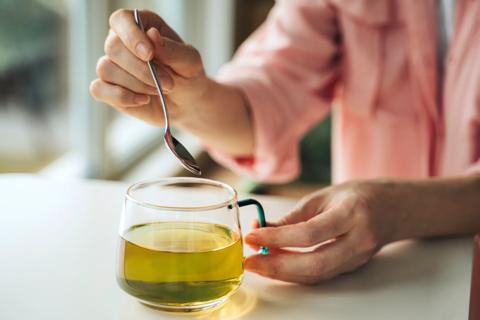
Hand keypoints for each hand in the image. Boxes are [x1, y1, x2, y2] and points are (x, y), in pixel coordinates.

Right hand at [90, 9, 208, 125]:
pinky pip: (99, 89)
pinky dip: (122, 97)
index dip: (131, 36)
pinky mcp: (108, 88)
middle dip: (142, 70)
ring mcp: (112, 65)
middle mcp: (122, 42)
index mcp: (141, 26)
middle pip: (113, 47)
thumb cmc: (187, 75)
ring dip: (136, 84)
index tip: (149, 54)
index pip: (121, 20)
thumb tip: (151, 34)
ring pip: (106, 69)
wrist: (185, 102)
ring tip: (158, 90)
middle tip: (168, 83)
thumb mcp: (189, 62)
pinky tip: (142, 100)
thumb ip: (172, 49)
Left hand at [244, 180, 398, 283]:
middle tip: (249, 262)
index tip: (252, 236)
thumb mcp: (325, 195)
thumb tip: (263, 230)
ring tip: (258, 264)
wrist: (396, 208)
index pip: (309, 233)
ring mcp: (358, 258)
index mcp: (352, 214)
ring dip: (282, 273)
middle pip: (313, 265)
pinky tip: (277, 265)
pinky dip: (296, 273)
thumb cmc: (360, 195)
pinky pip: (321, 275)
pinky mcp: (352, 267)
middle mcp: (358, 241)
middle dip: (276, 267)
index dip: (276, 238)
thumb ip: (295, 216)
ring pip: (316, 275)